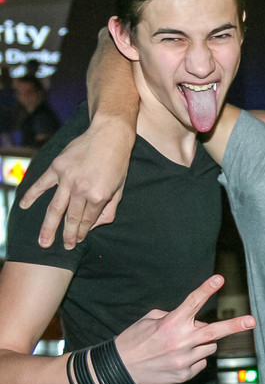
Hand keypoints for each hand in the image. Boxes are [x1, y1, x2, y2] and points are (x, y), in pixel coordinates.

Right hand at [19, 122, 132, 249]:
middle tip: (62, 248)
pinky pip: (41, 184)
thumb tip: (96, 226)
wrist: (109, 135)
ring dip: (48, 226)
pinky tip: (24, 206)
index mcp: (99, 196)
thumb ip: (109, 209)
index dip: (81, 232)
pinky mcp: (57, 167)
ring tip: (43, 242)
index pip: (88, 220)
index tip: (75, 242)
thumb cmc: (118, 163)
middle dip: (67, 235)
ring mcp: (67, 178)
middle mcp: (81, 189)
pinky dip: (31, 195)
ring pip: (55, 208)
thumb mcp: (120, 188)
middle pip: (71, 218)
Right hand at [114, 275, 254, 383]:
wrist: (117, 370)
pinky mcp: (184, 374)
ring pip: (209, 347)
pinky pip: (201, 363)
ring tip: (183, 345)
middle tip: (252, 321)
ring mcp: (184, 360)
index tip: (220, 279)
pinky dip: (195, 359)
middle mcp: (180, 342)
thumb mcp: (149, 320)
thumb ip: (173, 316)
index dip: (207, 289)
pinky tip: (177, 359)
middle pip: (214, 332)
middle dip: (235, 326)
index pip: (193, 302)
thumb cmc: (133, 341)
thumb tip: (194, 321)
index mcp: (171, 324)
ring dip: (203, 343)